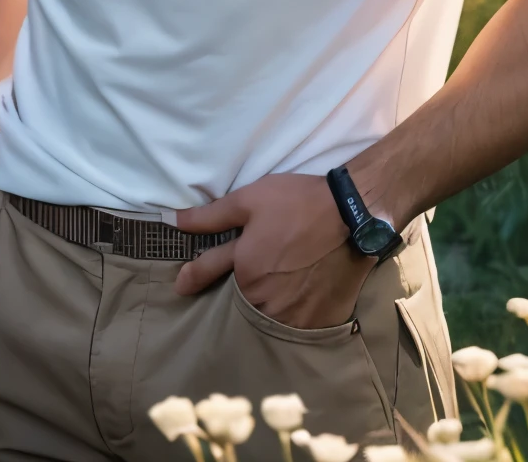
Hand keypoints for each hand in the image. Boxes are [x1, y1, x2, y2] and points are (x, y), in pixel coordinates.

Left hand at [173, 173, 374, 329]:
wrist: (351, 216)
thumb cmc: (298, 203)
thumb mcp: (251, 200)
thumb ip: (212, 215)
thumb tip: (176, 222)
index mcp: (244, 268)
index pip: (208, 272)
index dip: (193, 276)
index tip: (181, 285)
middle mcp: (262, 297)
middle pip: (239, 300)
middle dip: (235, 294)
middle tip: (243, 287)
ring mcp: (290, 313)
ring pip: (264, 316)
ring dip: (261, 309)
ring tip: (268, 296)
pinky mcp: (315, 320)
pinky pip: (293, 327)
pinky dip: (289, 318)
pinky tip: (293, 305)